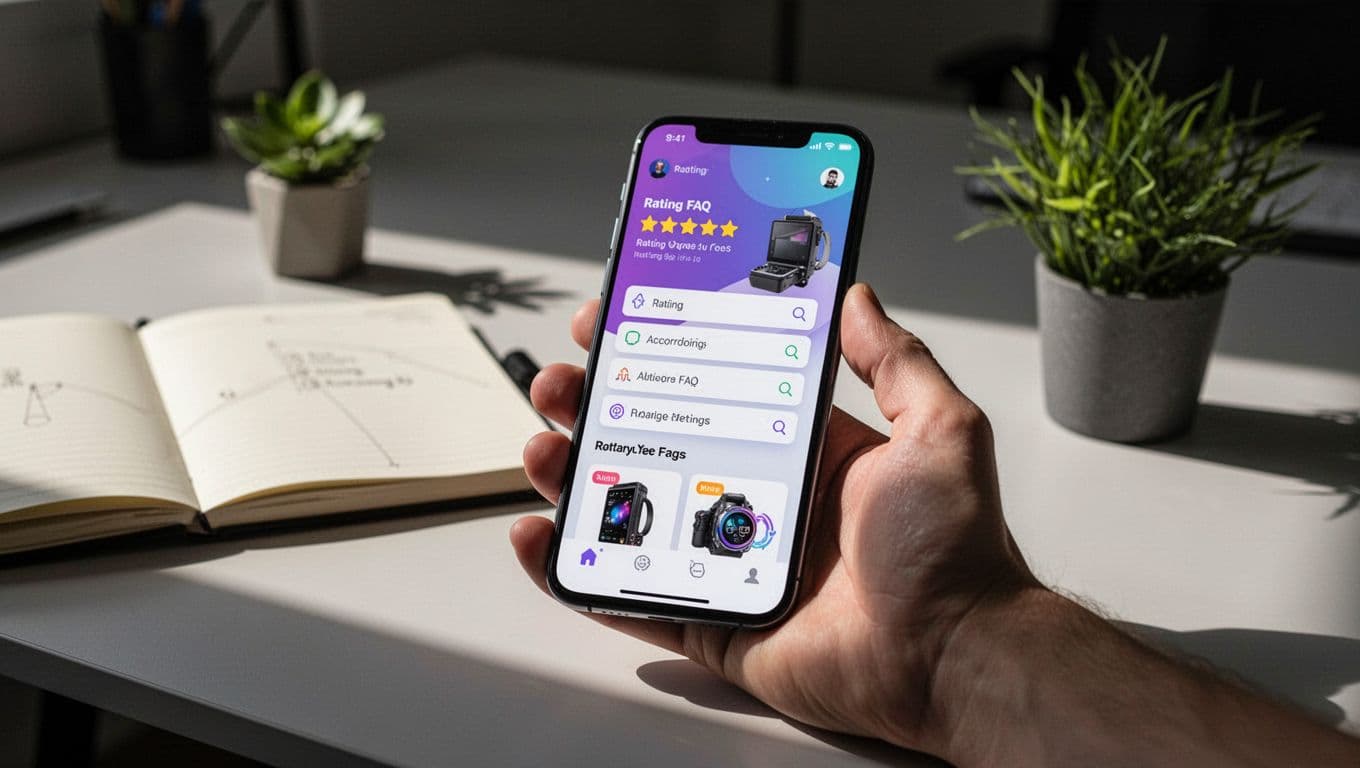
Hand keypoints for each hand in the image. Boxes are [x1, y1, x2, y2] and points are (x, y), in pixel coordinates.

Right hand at [510, 283, 1037, 753]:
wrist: (953, 658)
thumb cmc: (952, 550)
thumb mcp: (936, 431)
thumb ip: (894, 361)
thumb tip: (855, 295)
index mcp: (803, 454)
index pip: (713, 390)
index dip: (661, 356)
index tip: (615, 323)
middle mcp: (760, 501)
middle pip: (656, 446)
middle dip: (598, 409)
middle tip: (562, 383)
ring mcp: (730, 562)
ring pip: (631, 514)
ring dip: (575, 478)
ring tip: (542, 448)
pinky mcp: (714, 623)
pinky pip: (630, 597)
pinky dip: (577, 573)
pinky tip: (540, 536)